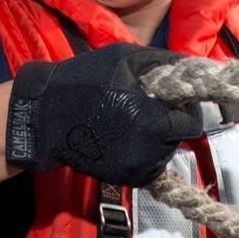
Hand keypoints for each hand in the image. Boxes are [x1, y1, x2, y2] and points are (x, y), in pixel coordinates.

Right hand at [5, 44, 202, 184]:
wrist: (46, 118)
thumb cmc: (84, 82)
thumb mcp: (126, 58)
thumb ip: (164, 63)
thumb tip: (190, 67)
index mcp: (155, 121)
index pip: (192, 124)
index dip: (184, 109)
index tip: (171, 102)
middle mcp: (151, 151)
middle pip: (179, 139)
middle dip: (168, 123)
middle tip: (144, 108)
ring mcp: (138, 168)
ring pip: (164, 153)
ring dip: (156, 139)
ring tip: (128, 122)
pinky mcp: (128, 179)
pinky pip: (149, 166)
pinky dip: (142, 154)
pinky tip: (122, 137)